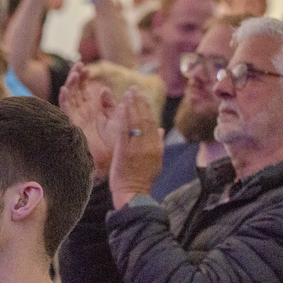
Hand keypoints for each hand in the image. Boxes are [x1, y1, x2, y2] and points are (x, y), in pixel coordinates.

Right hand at [58, 63, 117, 178]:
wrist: (113, 161)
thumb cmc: (116, 142)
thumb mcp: (116, 118)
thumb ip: (110, 105)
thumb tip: (104, 90)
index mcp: (93, 110)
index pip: (84, 90)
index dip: (84, 78)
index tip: (87, 67)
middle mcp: (83, 113)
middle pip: (75, 91)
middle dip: (76, 77)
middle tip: (79, 64)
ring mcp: (77, 119)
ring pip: (70, 98)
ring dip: (71, 84)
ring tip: (75, 73)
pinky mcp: (74, 126)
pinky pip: (66, 111)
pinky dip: (64, 100)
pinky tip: (65, 89)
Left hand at [109, 88, 163, 208]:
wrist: (132, 192)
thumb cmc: (142, 179)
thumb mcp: (156, 161)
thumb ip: (158, 143)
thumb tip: (160, 128)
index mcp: (156, 147)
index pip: (152, 122)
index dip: (147, 108)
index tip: (142, 96)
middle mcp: (148, 145)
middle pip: (145, 118)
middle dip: (140, 102)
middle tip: (134, 89)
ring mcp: (136, 147)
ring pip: (135, 121)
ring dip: (132, 105)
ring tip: (128, 93)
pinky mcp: (124, 150)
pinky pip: (125, 129)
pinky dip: (124, 116)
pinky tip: (122, 106)